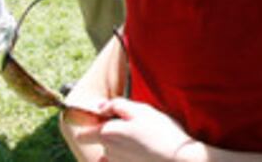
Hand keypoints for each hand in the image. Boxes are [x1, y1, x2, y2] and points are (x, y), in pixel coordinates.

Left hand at [75, 98, 196, 161]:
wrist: (179, 159)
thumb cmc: (162, 132)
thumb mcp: (142, 110)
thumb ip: (117, 105)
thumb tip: (100, 106)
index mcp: (107, 134)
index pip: (83, 134)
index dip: (92, 126)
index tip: (107, 119)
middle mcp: (108, 152)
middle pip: (101, 143)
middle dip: (112, 135)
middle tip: (133, 129)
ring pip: (113, 154)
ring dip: (122, 147)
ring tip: (143, 141)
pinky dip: (128, 158)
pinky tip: (142, 154)